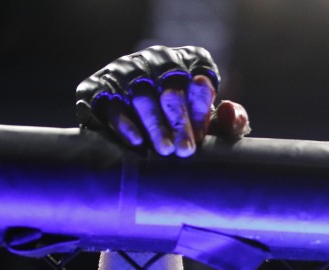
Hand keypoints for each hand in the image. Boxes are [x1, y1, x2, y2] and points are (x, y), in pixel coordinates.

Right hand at [76, 45, 249, 156]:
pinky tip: (137, 141)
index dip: (201, 106)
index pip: (199, 76)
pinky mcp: (99, 86)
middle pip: (171, 87)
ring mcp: (126, 70)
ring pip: (142, 95)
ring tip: (165, 150)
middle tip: (186, 150)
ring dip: (154, 125)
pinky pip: (110, 103)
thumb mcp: (212, 125)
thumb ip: (230, 121)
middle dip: (179, 121)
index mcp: (189, 62)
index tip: (203, 134)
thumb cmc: (188, 126)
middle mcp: (157, 59)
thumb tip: (229, 110)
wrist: (139, 131)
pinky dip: (124, 122)